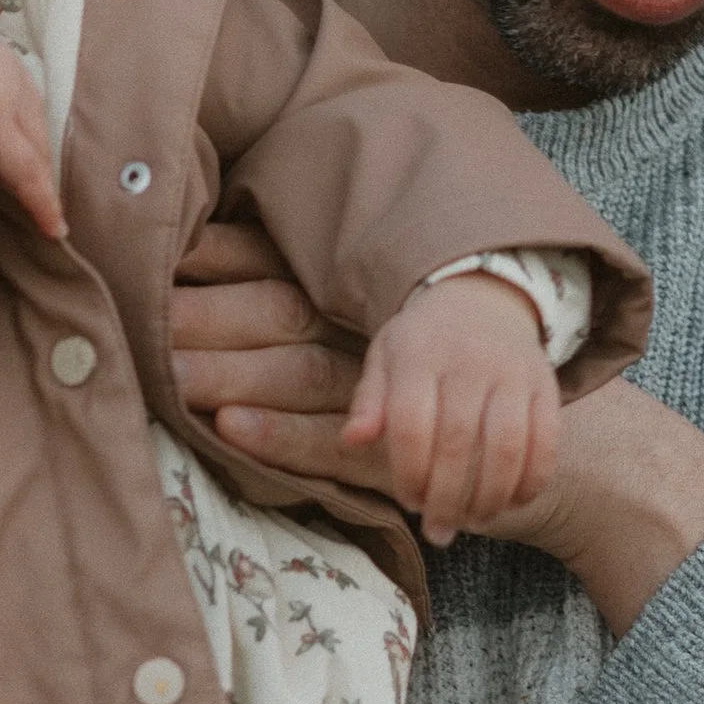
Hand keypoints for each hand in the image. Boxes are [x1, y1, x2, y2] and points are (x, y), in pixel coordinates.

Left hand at [173, 217, 703, 631]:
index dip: (221, 255)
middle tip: (136, 312)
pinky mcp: (402, 452)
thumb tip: (232, 280)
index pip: (282, 266)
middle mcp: (376, 338)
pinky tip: (230, 427)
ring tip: (167, 373)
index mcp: (368, 304)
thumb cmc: (468, 398)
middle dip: (204, 314)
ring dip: (226, 371)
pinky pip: (330, 442)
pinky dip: (277, 435)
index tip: (156, 247)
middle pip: (274, 313)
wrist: (568, 456)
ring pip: (292, 373)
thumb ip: (327, 316)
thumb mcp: (400, 347)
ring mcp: (391, 394)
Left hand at [343, 273, 559, 548]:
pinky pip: (547, 440)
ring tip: (473, 522)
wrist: (483, 298)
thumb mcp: (385, 359)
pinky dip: (532, 479)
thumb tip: (352, 441)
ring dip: (490, 496)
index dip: (409, 472)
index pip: (411, 424)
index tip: (408, 501)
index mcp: (420, 355)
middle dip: (447, 497)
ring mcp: (513, 373)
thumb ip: (369, 402)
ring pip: (507, 447)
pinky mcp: (547, 385)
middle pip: (459, 442)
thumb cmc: (423, 343)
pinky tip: (513, 502)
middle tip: (438, 531)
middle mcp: (469, 361)